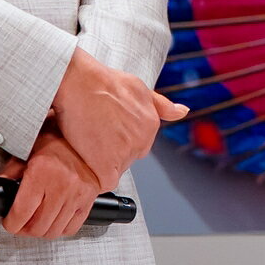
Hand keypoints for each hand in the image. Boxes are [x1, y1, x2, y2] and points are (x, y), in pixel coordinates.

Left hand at [0, 127, 100, 239]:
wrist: (82, 133)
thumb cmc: (52, 142)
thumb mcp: (23, 155)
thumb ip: (5, 178)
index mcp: (42, 171)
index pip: (21, 214)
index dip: (10, 223)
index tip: (9, 221)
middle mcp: (62, 183)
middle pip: (36, 227)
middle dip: (23, 229)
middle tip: (20, 222)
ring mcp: (78, 192)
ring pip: (53, 231)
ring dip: (40, 231)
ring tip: (35, 220)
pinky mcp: (89, 198)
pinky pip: (71, 228)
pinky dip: (59, 228)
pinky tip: (53, 218)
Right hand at [50, 47, 187, 190]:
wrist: (81, 84)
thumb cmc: (104, 82)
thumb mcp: (139, 88)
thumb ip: (161, 105)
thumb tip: (183, 111)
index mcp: (151, 125)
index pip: (137, 144)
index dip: (118, 139)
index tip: (106, 130)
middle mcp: (142, 141)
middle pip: (126, 158)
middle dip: (110, 151)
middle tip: (94, 134)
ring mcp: (125, 155)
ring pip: (114, 169)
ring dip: (100, 161)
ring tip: (86, 140)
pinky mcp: (107, 166)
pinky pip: (103, 181)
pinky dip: (94, 174)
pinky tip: (86, 157)